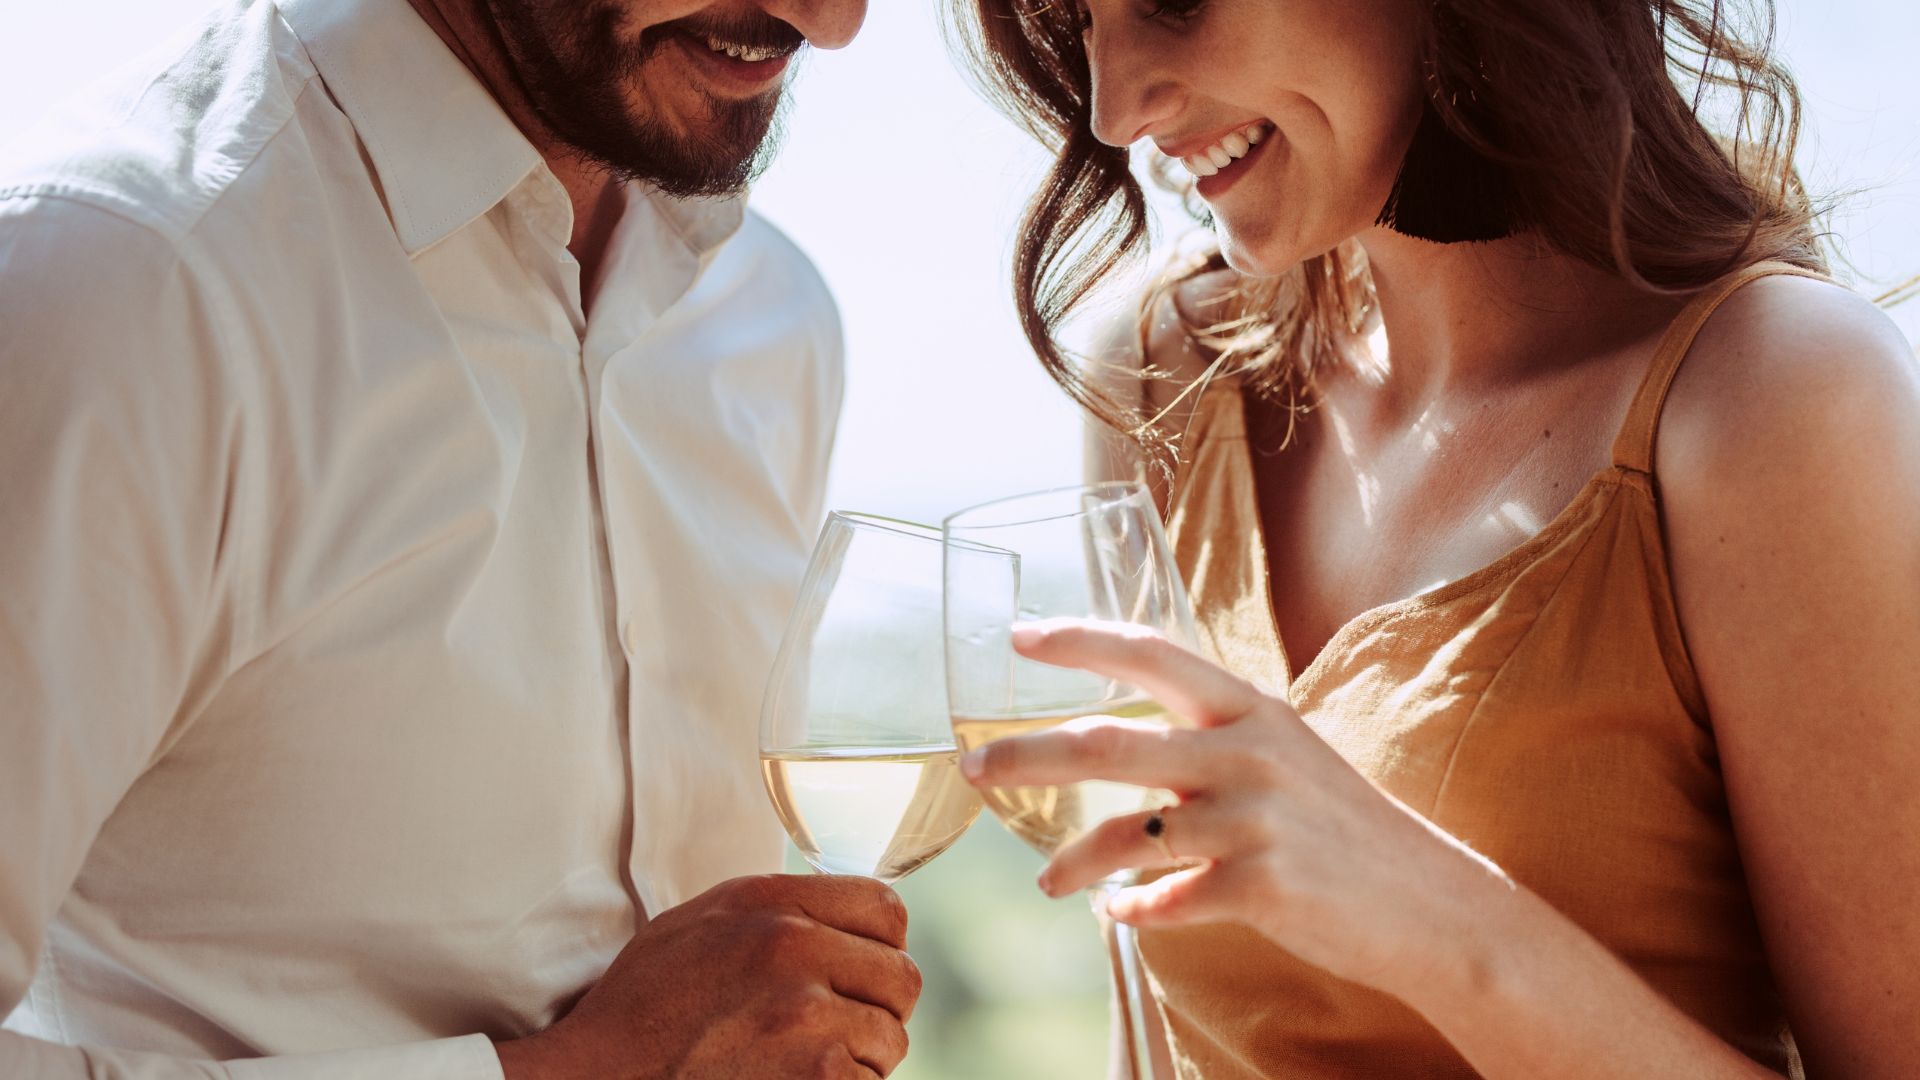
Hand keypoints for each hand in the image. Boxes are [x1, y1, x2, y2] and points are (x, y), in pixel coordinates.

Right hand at [495, 874, 919, 1079]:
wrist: (601, 1079)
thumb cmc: (643, 1009)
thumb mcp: (701, 924)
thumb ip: (778, 910)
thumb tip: (843, 919)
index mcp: (769, 904)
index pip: (884, 907)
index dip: (882, 943)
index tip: (864, 966)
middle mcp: (795, 949)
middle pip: (901, 977)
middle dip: (877, 1006)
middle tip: (839, 1025)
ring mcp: (808, 1018)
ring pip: (890, 1038)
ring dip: (860, 1056)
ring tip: (805, 1061)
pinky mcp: (818, 1078)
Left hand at [960, 619, 1514, 997]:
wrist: (1429, 903)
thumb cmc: (1341, 826)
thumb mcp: (1283, 753)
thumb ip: (1210, 738)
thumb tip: (1122, 747)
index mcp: (1249, 707)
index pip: (1150, 652)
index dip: (1079, 640)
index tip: (1019, 637)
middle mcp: (1247, 752)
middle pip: (1106, 742)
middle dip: (1024, 754)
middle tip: (971, 768)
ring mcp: (1254, 820)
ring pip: (1123, 836)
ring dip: (1072, 864)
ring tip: (1047, 883)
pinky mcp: (1260, 887)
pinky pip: (1164, 900)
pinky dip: (1133, 911)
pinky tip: (1124, 914)